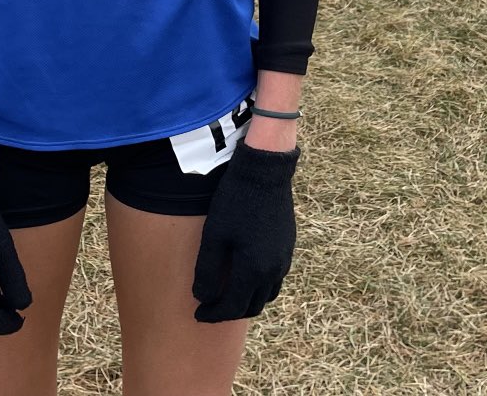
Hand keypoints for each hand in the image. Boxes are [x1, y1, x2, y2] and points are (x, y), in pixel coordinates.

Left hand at [192, 144, 297, 322]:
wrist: (265, 172)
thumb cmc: (235, 201)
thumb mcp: (214, 235)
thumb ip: (207, 271)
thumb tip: (202, 298)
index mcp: (254, 270)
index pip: (232, 307)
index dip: (213, 314)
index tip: (199, 315)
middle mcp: (273, 270)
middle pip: (252, 306)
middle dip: (230, 311)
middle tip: (211, 307)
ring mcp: (284, 259)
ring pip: (267, 294)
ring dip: (247, 300)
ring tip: (228, 295)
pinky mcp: (287, 247)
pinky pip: (275, 279)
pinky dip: (259, 286)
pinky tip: (246, 275)